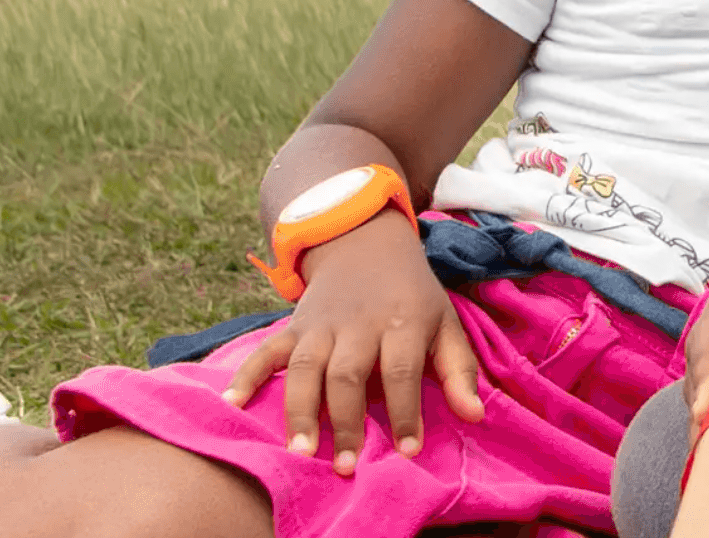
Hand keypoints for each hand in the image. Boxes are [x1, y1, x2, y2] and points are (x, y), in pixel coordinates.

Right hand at [222, 216, 484, 474]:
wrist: (364, 241)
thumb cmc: (411, 295)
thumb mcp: (445, 322)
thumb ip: (459, 371)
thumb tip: (475, 416)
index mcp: (401, 322)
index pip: (402, 371)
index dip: (405, 412)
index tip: (408, 451)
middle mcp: (358, 324)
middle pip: (347, 374)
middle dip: (345, 421)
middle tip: (344, 466)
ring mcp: (321, 324)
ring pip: (305, 367)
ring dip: (299, 409)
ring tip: (298, 449)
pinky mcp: (293, 325)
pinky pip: (266, 349)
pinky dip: (248, 374)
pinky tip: (233, 403)